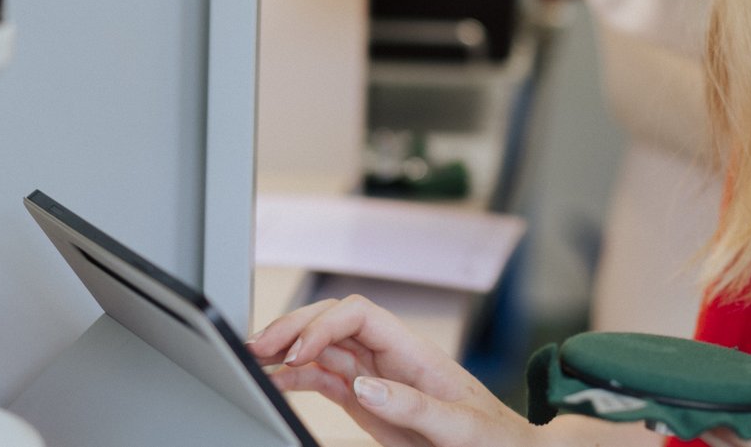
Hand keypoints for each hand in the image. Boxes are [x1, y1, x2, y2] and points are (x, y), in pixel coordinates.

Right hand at [250, 295, 541, 446]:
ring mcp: (377, 377)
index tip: (299, 351)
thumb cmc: (494, 436)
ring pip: (323, 349)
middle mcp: (391, 358)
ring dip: (288, 349)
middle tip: (258, 347)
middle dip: (295, 327)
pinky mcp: (368, 400)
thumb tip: (365, 385)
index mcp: (416, 352)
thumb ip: (414, 406)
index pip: (360, 315)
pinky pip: (326, 379)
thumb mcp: (461, 425)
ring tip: (255, 359)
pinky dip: (297, 377)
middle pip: (334, 323)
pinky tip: (276, 381)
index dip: (324, 325)